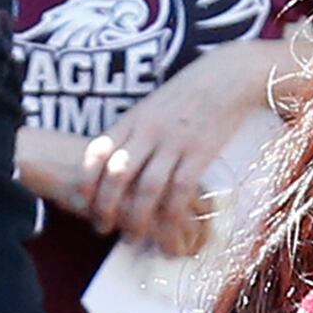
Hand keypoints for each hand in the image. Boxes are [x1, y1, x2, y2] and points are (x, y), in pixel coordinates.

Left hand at [80, 45, 279, 259]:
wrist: (227, 76)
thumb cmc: (188, 93)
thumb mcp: (151, 107)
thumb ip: (133, 132)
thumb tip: (114, 162)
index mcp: (133, 120)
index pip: (97, 153)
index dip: (87, 182)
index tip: (84, 203)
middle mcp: (148, 132)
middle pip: (117, 176)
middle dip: (106, 208)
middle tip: (103, 228)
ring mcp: (174, 143)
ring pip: (147, 189)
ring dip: (138, 219)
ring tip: (134, 237)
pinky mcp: (201, 153)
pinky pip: (181, 191)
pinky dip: (172, 214)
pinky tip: (169, 229)